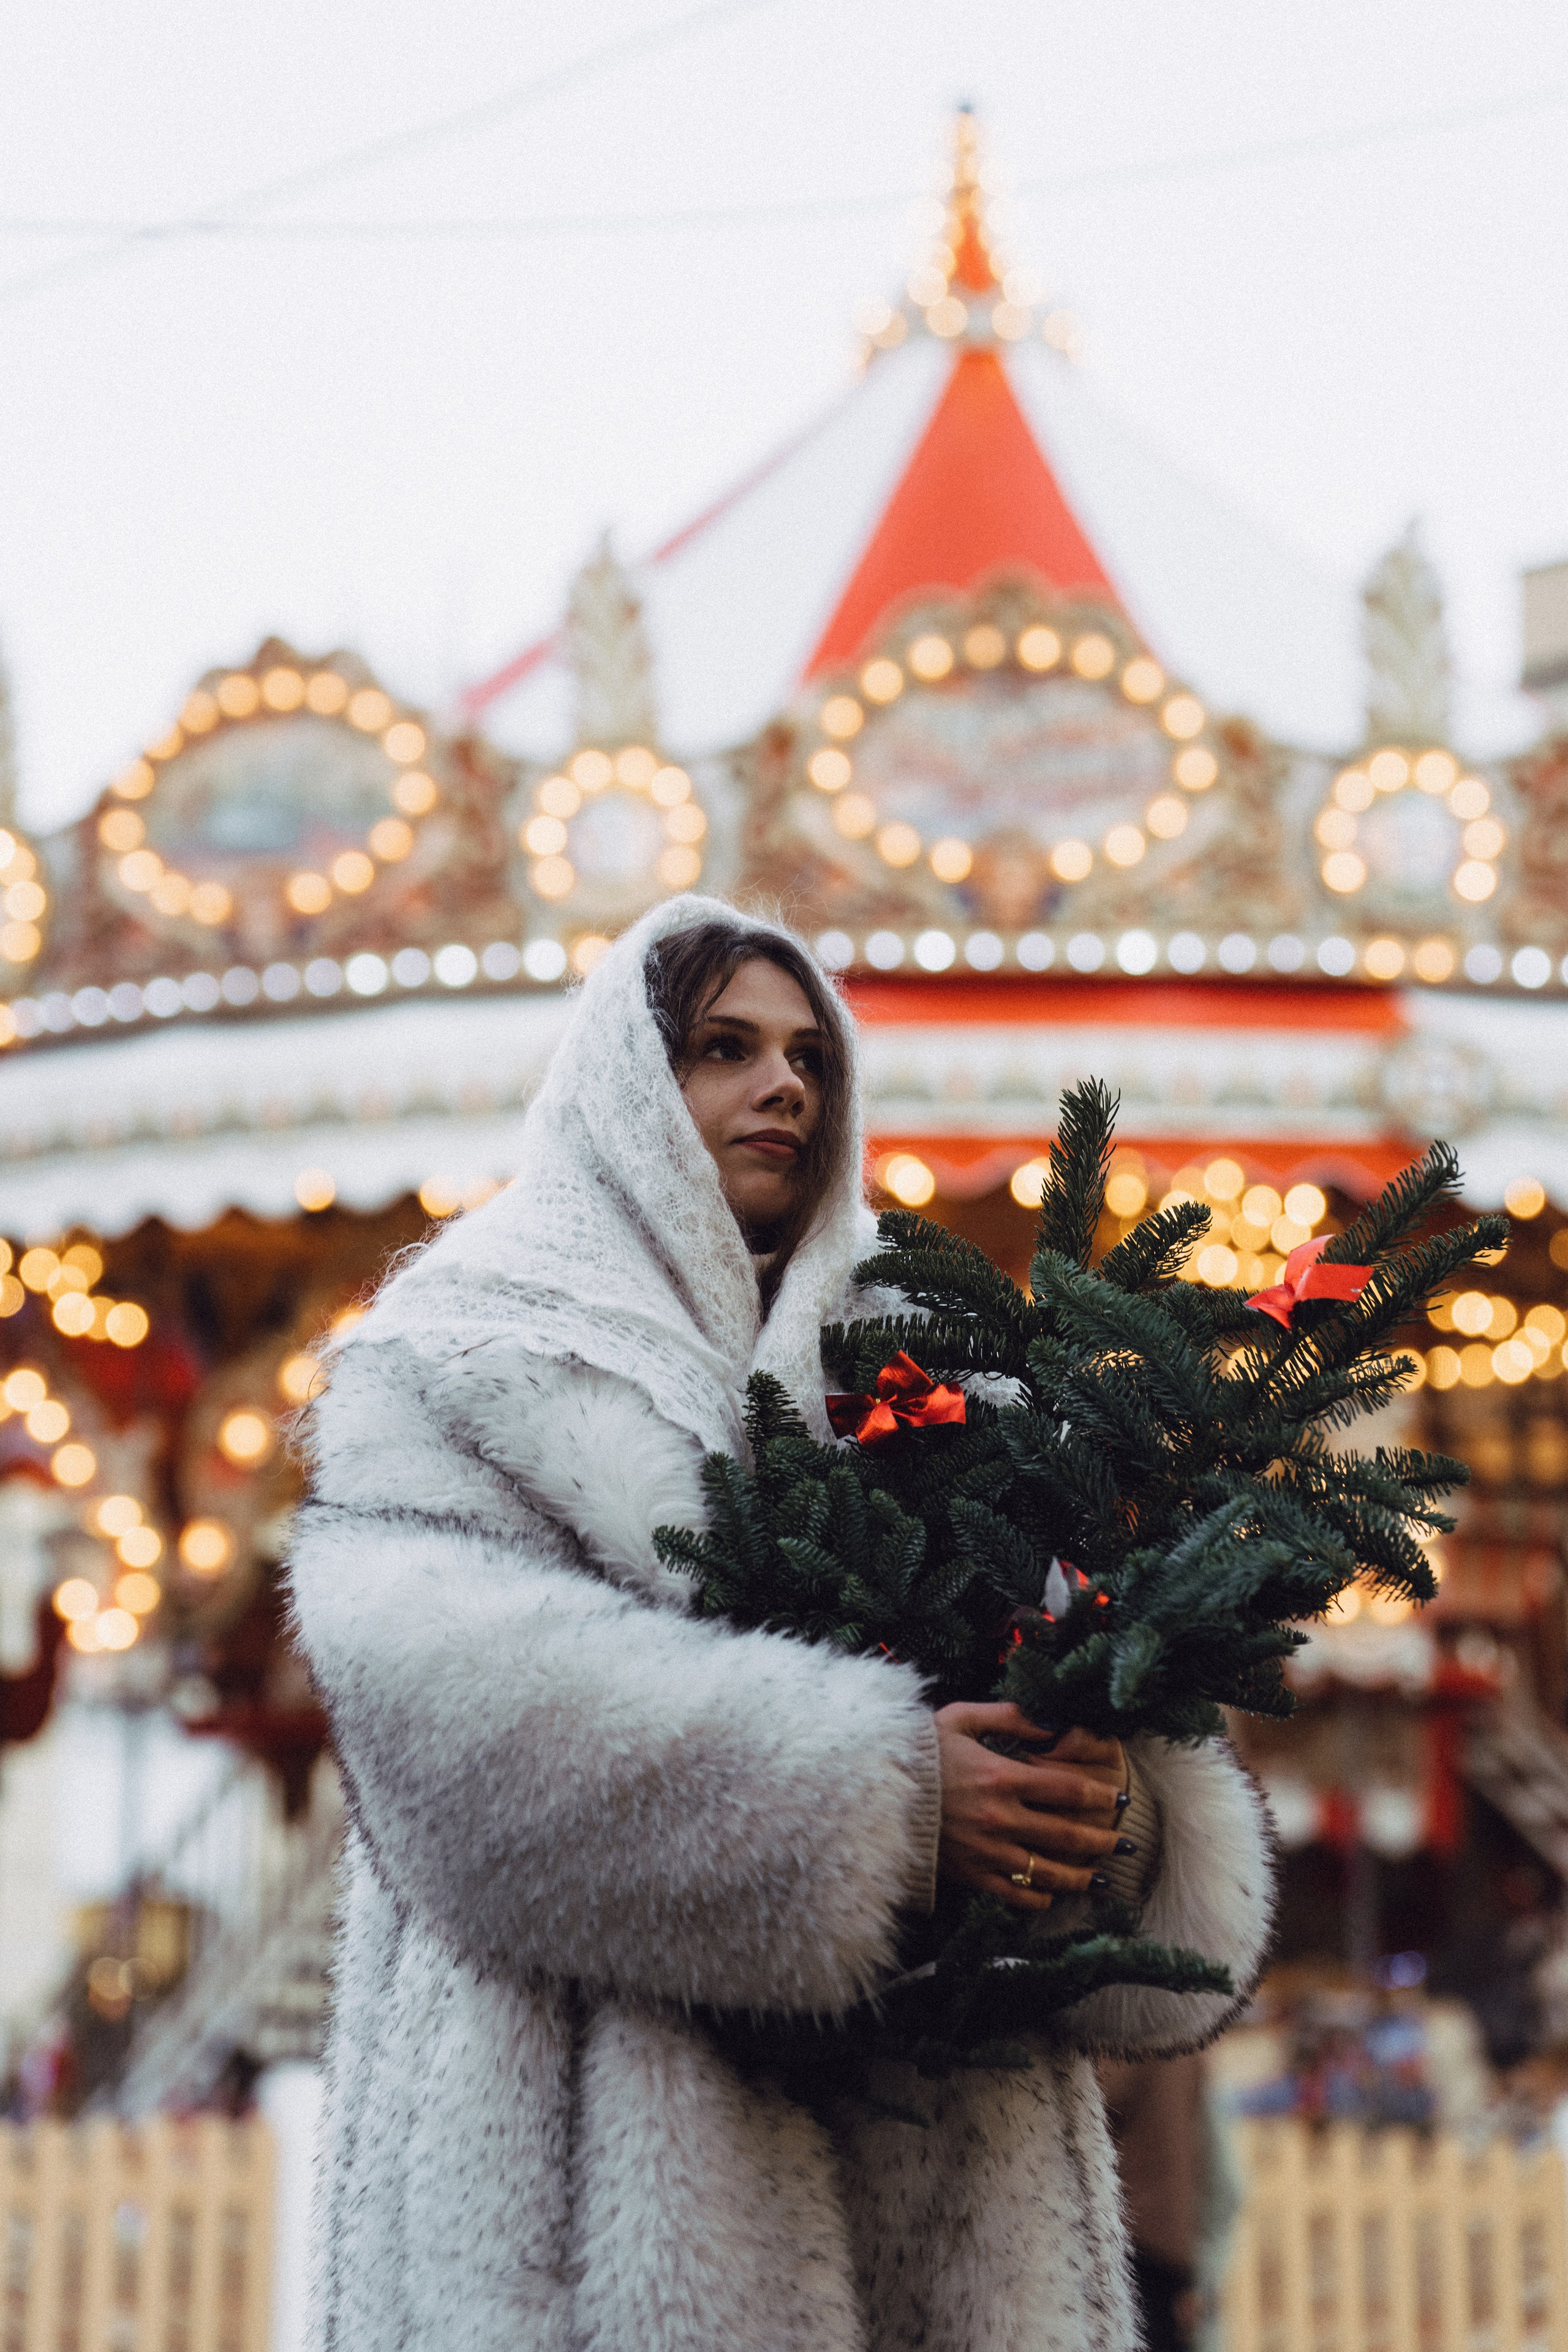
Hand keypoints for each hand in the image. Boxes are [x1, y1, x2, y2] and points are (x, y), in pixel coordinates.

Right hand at [934, 1702, 1127, 1912]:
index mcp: (1001, 1777)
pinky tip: (1052, 1895)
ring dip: (1080, 1876)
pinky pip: (1014, 1895)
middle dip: (1101, 1839)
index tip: (1117, 1799)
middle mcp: (1000, 1818)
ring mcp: (986, 1851)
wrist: (873, 1790)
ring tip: (1100, 1877)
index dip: (1099, 1797)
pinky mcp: (970, 1875)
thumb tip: (1052, 1722)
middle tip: (1123, 1840)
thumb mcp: (962, 1718)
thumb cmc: (920, 1749)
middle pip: (1067, 1835)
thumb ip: (1010, 1716)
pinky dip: (1038, 1898)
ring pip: (1047, 1872)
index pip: (1067, 1791)